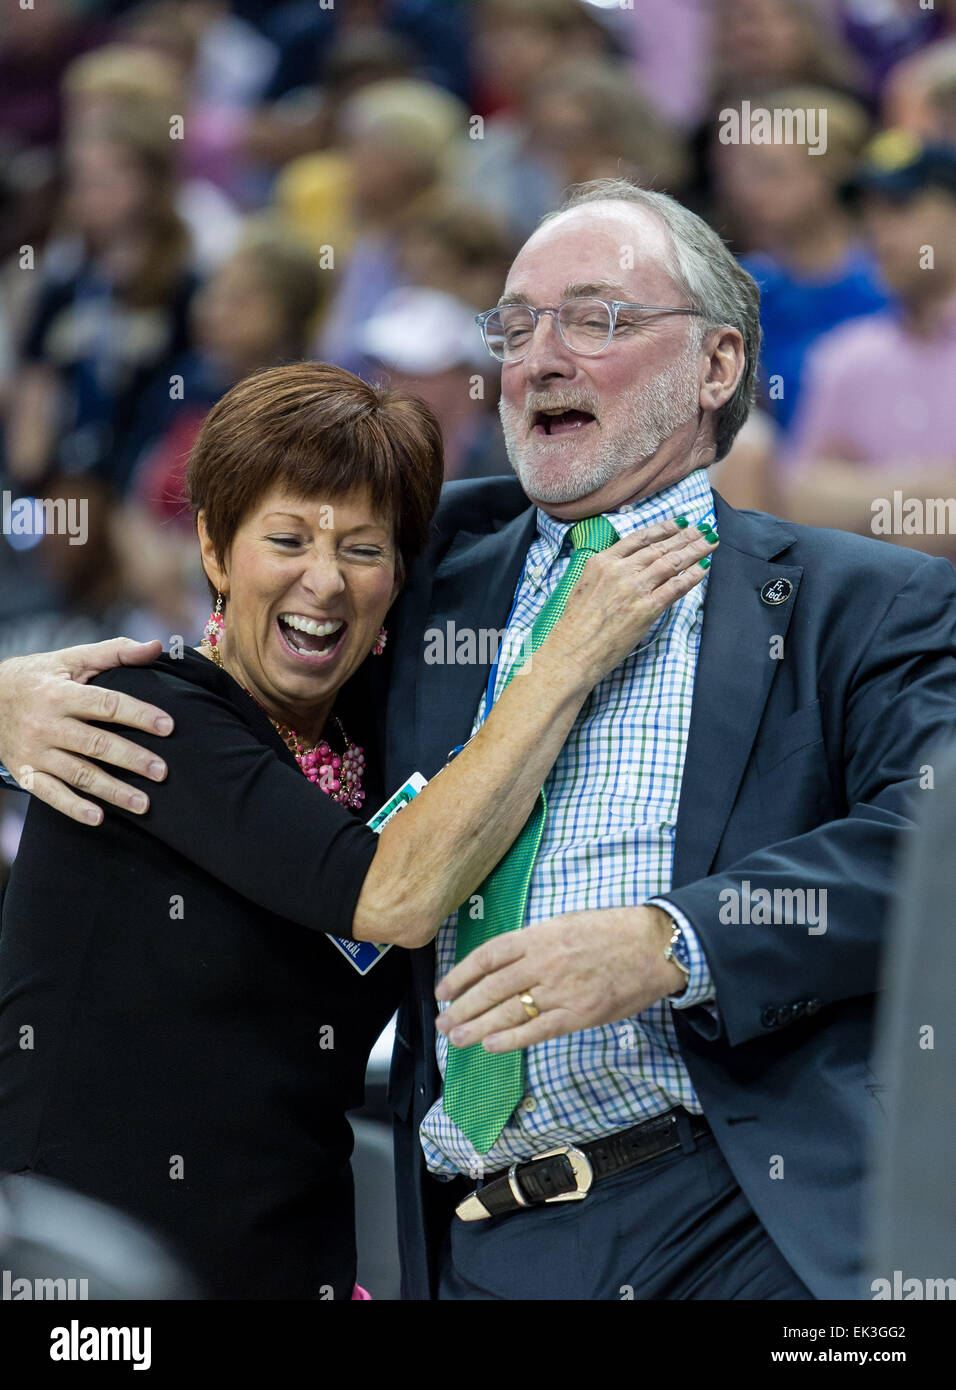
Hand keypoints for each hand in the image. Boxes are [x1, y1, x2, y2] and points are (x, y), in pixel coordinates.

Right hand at [0, 638, 173, 824]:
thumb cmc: (41, 677)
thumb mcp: (72, 659)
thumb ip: (115, 652)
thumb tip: (157, 647)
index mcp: (60, 694)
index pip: (105, 704)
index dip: (138, 715)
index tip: (168, 726)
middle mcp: (46, 724)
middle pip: (95, 744)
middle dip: (131, 758)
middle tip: (162, 772)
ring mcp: (35, 751)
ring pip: (77, 774)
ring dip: (112, 790)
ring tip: (144, 804)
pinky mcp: (25, 772)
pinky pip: (50, 794)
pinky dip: (73, 808)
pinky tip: (99, 817)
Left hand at [434, 905, 686, 1052]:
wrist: (654, 945)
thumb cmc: (612, 931)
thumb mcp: (566, 923)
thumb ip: (535, 942)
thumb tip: (505, 961)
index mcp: (539, 936)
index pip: (488, 957)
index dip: (461, 975)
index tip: (443, 991)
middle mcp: (544, 962)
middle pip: (492, 988)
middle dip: (463, 1007)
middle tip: (443, 1022)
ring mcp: (561, 990)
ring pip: (509, 1011)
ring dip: (479, 1027)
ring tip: (457, 1038)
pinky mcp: (579, 1014)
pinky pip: (538, 1030)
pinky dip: (512, 1039)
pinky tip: (491, 1046)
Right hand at [545, 520, 717, 686]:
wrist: (570, 652)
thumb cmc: (574, 627)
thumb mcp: (583, 587)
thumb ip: (605, 573)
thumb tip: (627, 567)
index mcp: (602, 562)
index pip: (640, 538)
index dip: (664, 528)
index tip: (680, 522)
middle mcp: (620, 570)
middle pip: (660, 547)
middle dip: (686, 536)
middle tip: (704, 528)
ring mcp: (634, 588)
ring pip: (671, 562)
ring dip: (695, 550)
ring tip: (710, 542)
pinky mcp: (646, 609)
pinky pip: (676, 586)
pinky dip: (692, 575)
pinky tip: (703, 568)